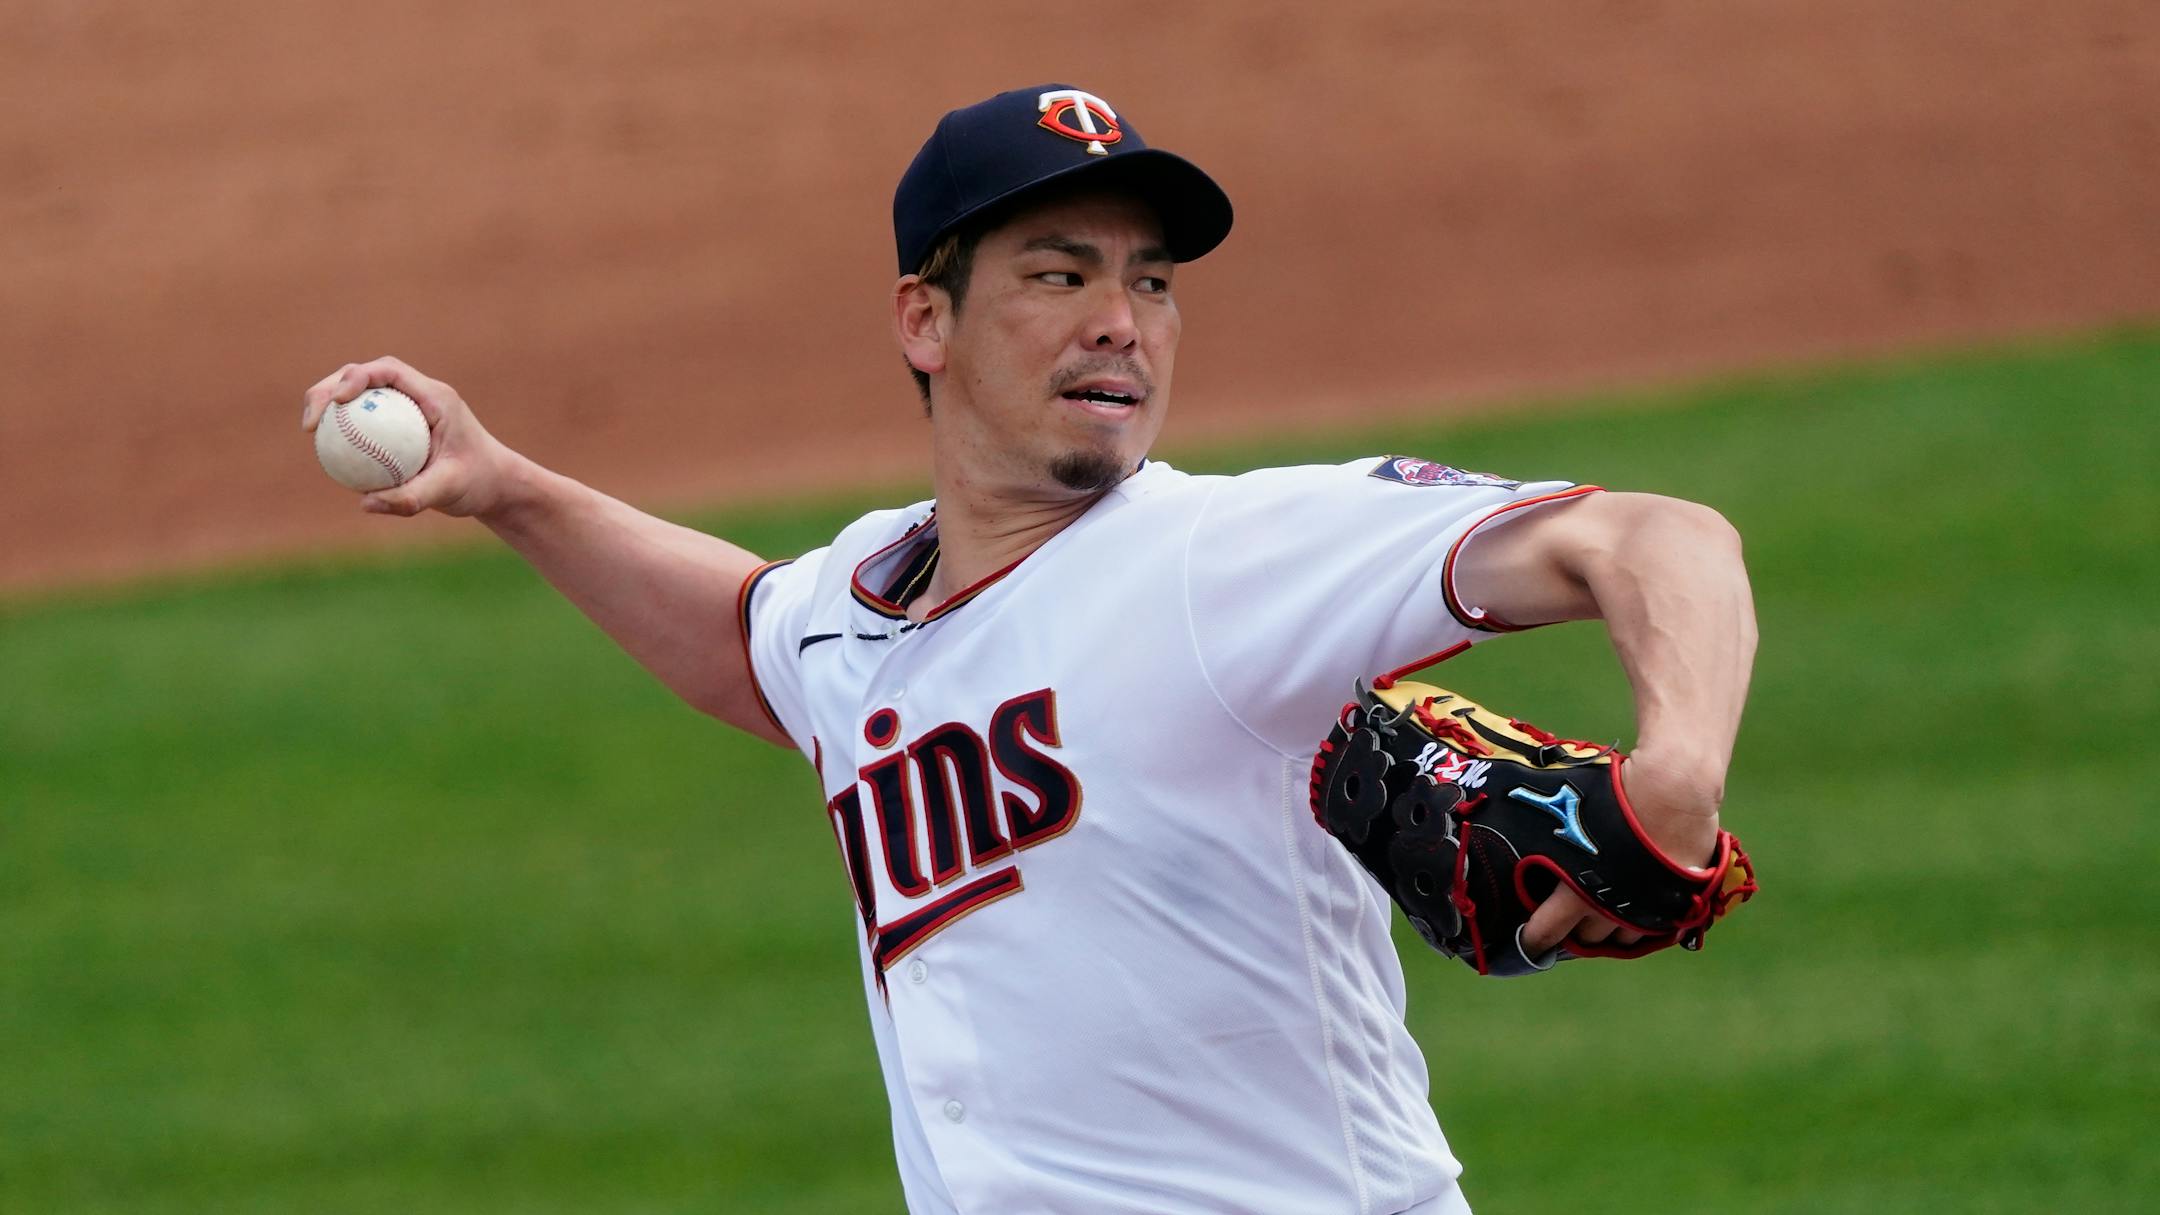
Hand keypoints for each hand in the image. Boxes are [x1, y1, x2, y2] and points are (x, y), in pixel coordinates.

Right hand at [301, 356, 519, 517]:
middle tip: (309, 420)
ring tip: (309, 430)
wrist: (497, 485)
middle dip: (330, 387)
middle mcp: (419, 395)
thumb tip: (365, 504)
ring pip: (362, 396)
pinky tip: (325, 452)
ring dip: (331, 404)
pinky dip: (345, 431)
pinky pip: (366, 421)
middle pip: (366, 376)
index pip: (389, 371)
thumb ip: (411, 497)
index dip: (356, 377)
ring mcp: (408, 408)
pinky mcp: (401, 425)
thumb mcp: (449, 490)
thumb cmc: (479, 482)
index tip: (336, 402)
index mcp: (434, 396)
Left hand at [1521, 745, 1724, 954]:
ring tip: (1608, 906)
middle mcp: (1610, 909)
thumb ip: (1545, 838)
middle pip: (1587, 939)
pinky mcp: (1676, 905)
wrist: (1674, 787)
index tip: (1529, 943)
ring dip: (1613, 927)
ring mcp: (1646, 910)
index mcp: (1577, 892)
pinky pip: (1657, 929)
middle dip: (1577, 928)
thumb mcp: (1566, 814)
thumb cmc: (1614, 794)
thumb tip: (1516, 836)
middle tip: (1573, 910)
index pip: (1548, 931)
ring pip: (1623, 938)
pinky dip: (1645, 922)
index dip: (1534, 940)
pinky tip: (1640, 905)